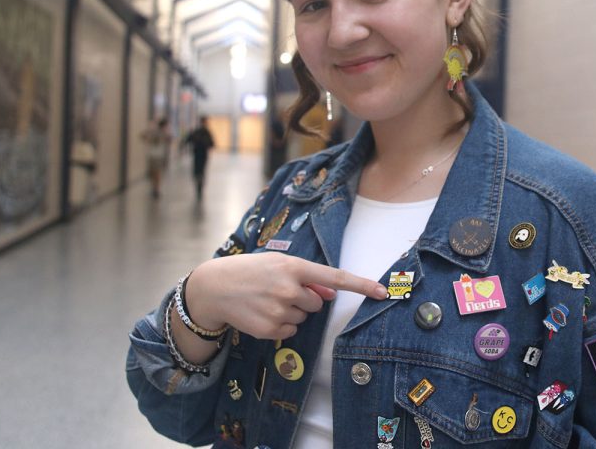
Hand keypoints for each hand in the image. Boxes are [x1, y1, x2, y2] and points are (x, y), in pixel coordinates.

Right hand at [185, 252, 387, 339]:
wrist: (214, 288)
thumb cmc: (250, 271)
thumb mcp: (278, 264)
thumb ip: (307, 277)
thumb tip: (330, 292)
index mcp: (294, 267)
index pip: (336, 278)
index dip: (361, 285)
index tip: (382, 292)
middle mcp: (289, 289)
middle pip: (318, 303)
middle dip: (304, 298)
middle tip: (278, 290)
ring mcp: (279, 310)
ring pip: (304, 318)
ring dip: (291, 312)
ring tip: (266, 300)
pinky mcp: (270, 329)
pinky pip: (291, 331)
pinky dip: (280, 325)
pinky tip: (262, 313)